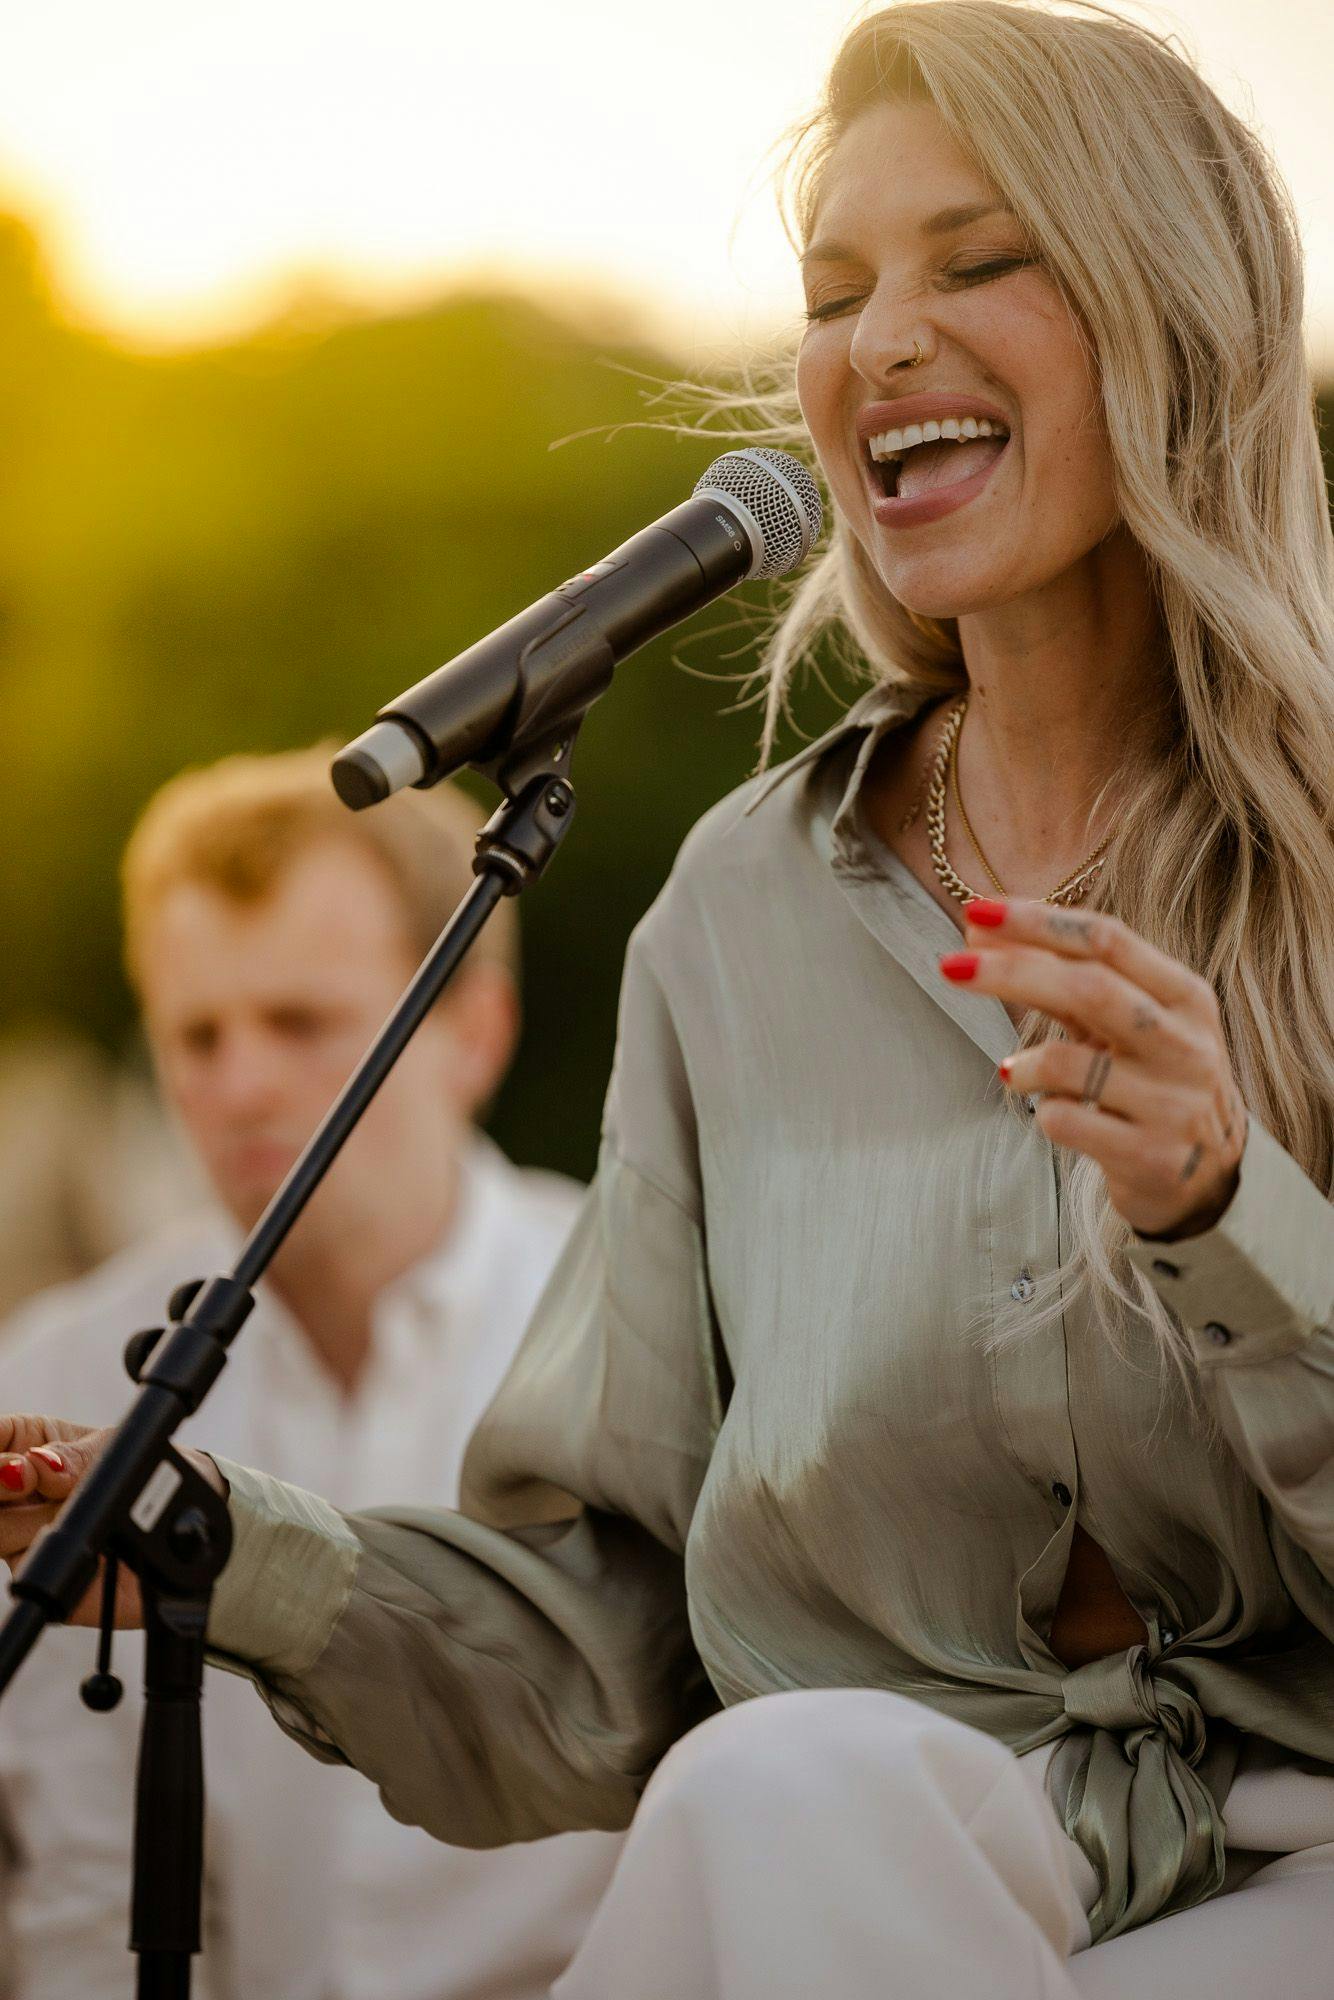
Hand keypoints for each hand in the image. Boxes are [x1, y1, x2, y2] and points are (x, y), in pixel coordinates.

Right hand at [0, 1417, 227, 1628]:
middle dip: (3, 1481)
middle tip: (27, 1477)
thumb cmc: (148, 1472)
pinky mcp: (36, 1572)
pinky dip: (57, 1547)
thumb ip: (74, 1457)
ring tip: (72, 1506)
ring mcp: (21, 1533)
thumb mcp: (115, 1449)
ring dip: (39, 1516)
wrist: (186, 1524)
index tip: (14, 1459)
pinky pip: (28, 1563)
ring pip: (0, 1530)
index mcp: (28, 1445)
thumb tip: (40, 1464)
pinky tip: (88, 1541)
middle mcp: (17, 1492)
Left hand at [940, 899, 1247, 1240]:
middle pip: (1089, 988)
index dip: (1038, 921)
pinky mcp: (1149, 1156)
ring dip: (1026, 1064)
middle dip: (1011, 971)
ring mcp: (1172, 1104)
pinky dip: (1044, 1111)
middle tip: (950, 966)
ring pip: (1070, 1063)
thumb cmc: (1151, 1079)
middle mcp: (1186, 1044)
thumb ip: (1063, 979)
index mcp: (1185, 996)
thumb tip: (980, 930)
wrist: (1212, 1175)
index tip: (977, 910)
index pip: (1107, 939)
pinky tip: (1052, 1113)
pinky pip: (1067, 1121)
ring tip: (1015, 1072)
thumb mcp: (1125, 1024)